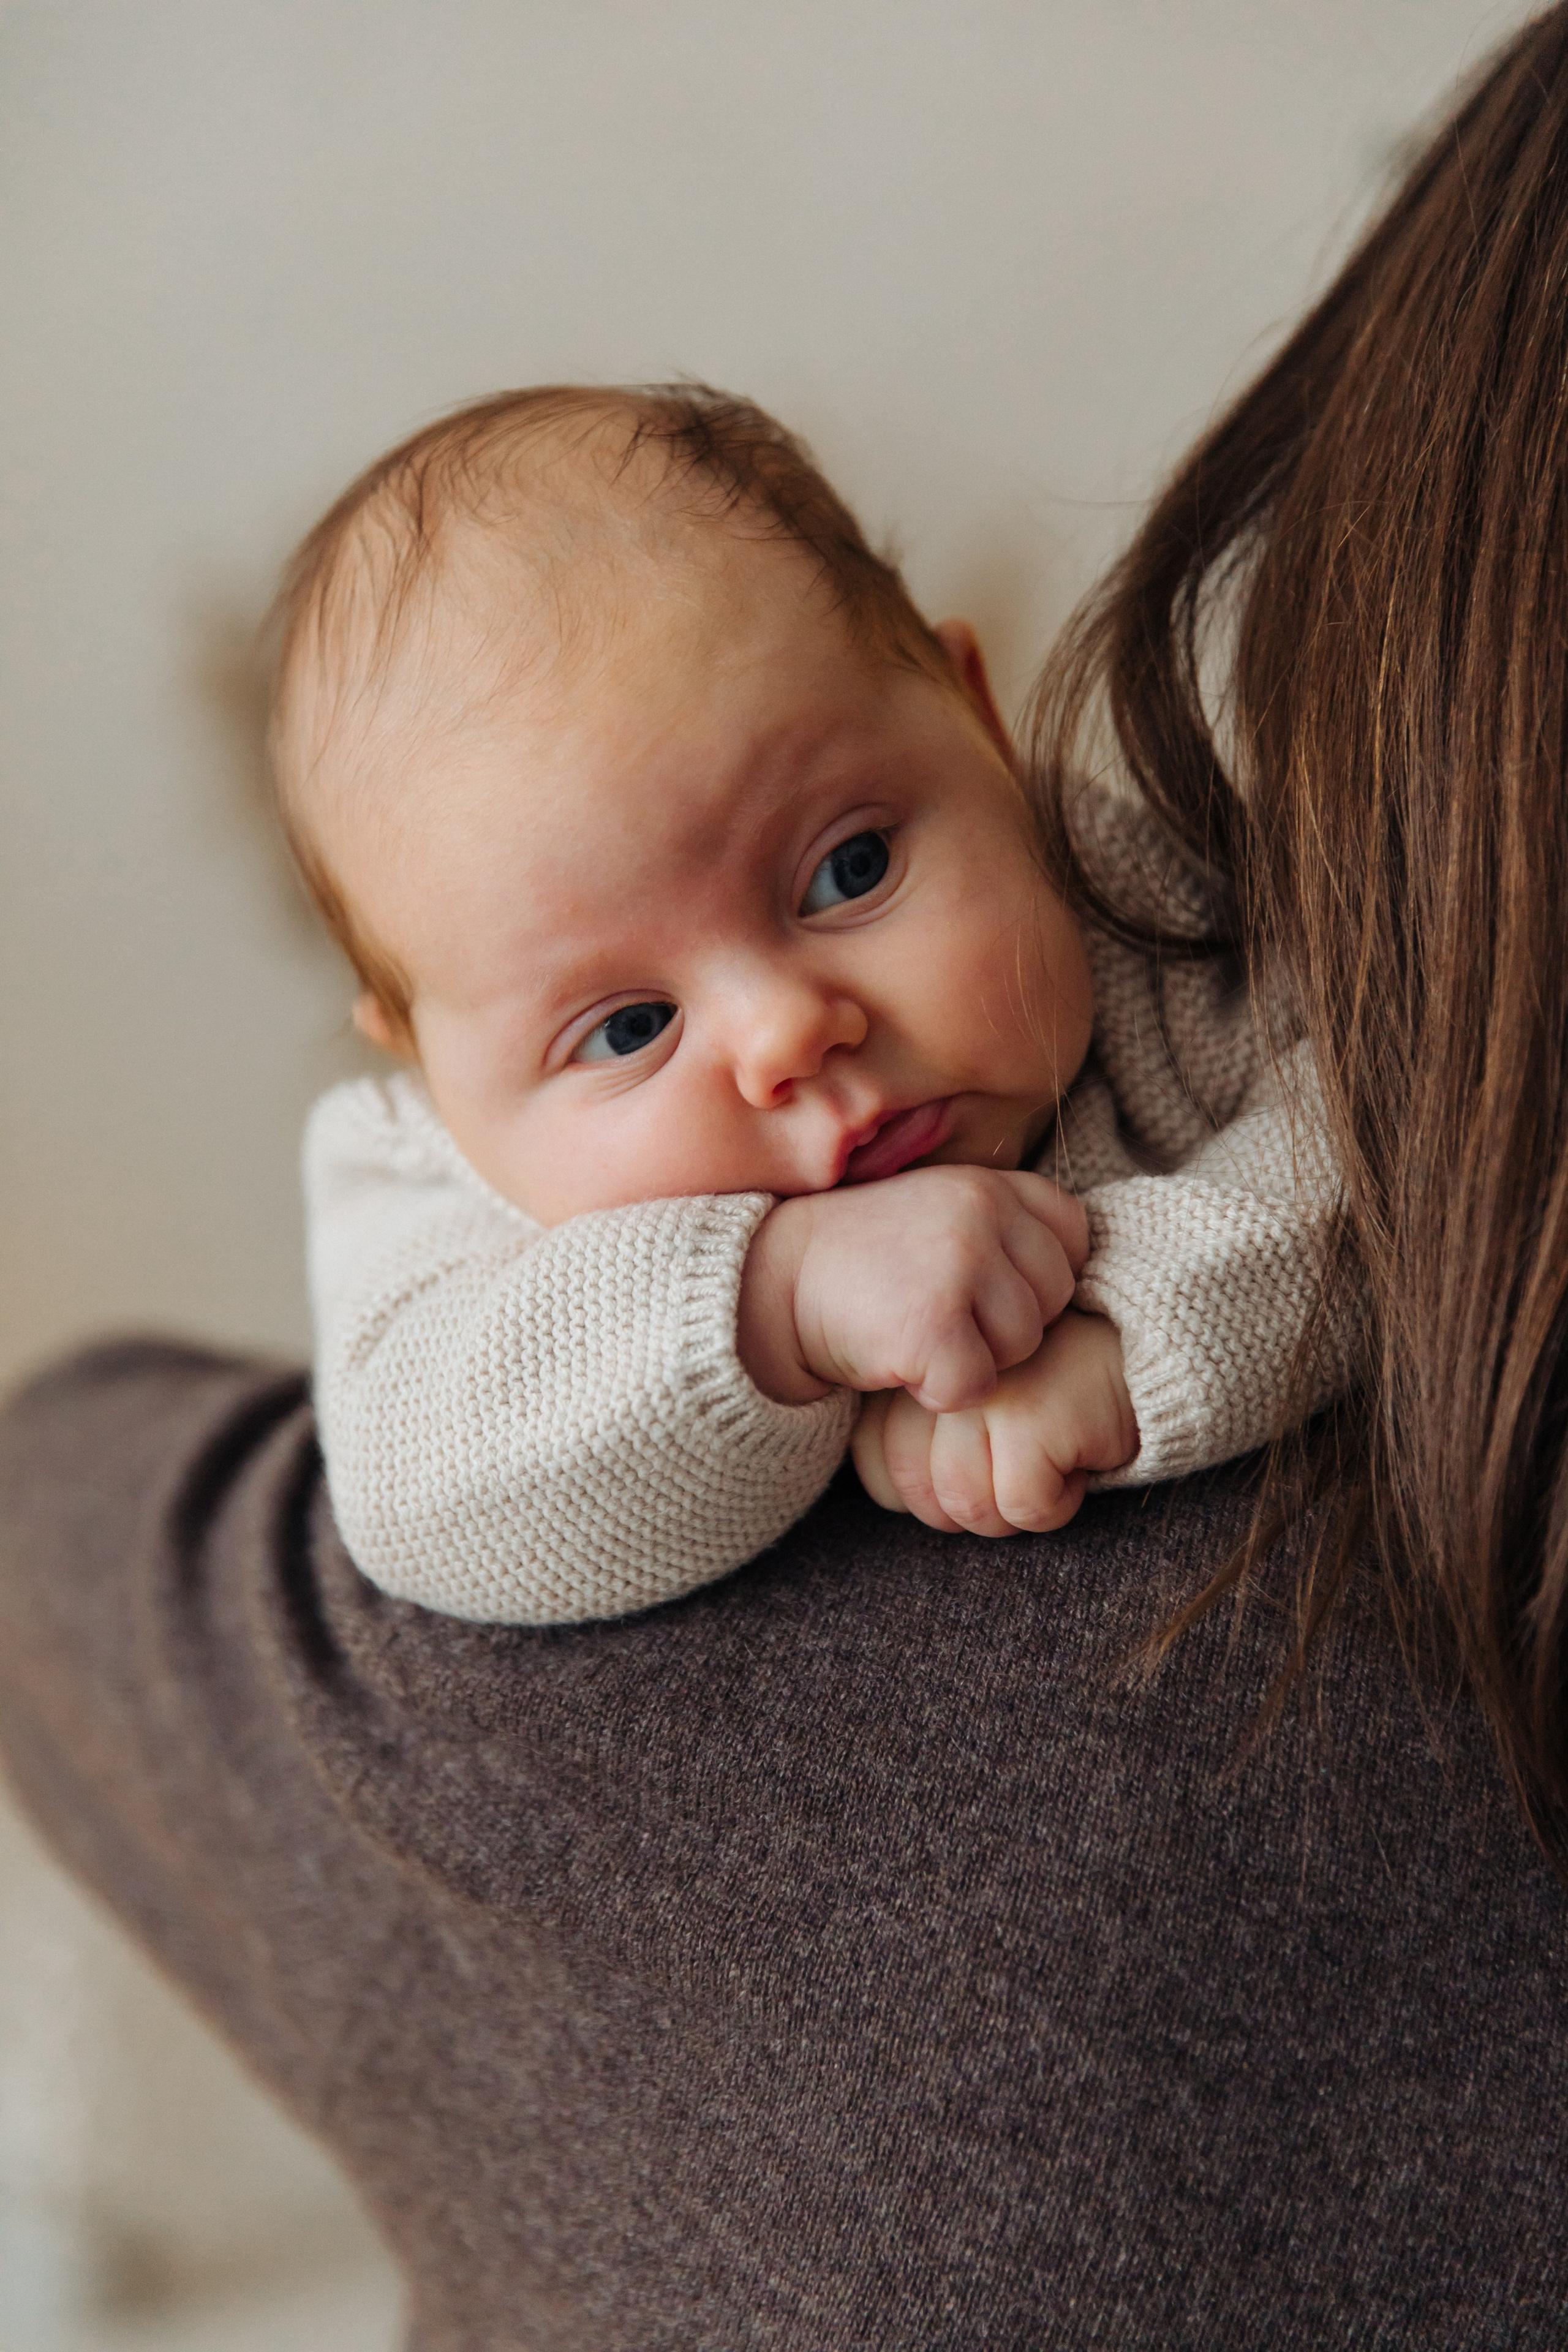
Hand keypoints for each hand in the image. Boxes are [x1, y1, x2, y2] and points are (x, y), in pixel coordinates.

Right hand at [737, 1166, 1088, 1410]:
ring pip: (1023, 1346)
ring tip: (916, 1330)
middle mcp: (983, 1212)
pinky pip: (975, 1385)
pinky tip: (899, 1359)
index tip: (983, 1287)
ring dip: (974, 1358)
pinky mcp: (934, 1325)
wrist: (770, 1284)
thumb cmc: (865, 1262)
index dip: (1038, 1276)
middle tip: (939, 1312)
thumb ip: (1006, 1228)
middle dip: (1006, 1323)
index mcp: (991, 1183)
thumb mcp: (941, 1214)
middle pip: (1054, 1299)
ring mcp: (960, 1265)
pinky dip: (937, 1391)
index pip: (1073, 1236)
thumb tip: (1077, 1274)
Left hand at [851, 1310, 1137, 1534]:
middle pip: (914, 1492)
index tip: (970, 1464)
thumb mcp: (962, 1399)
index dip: (919, 1489)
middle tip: (1013, 1468)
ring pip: (966, 1505)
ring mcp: (984, 1391)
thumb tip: (892, 1496)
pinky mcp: (1033, 1416)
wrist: (1133, 1341)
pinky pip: (1022, 1507)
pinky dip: (1057, 1505)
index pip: (871, 1460)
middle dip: (966, 1504)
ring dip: (1013, 1507)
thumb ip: (913, 1431)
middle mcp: (938, 1372)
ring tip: (1045, 1462)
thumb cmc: (1042, 1383)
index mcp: (911, 1365)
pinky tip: (1076, 1464)